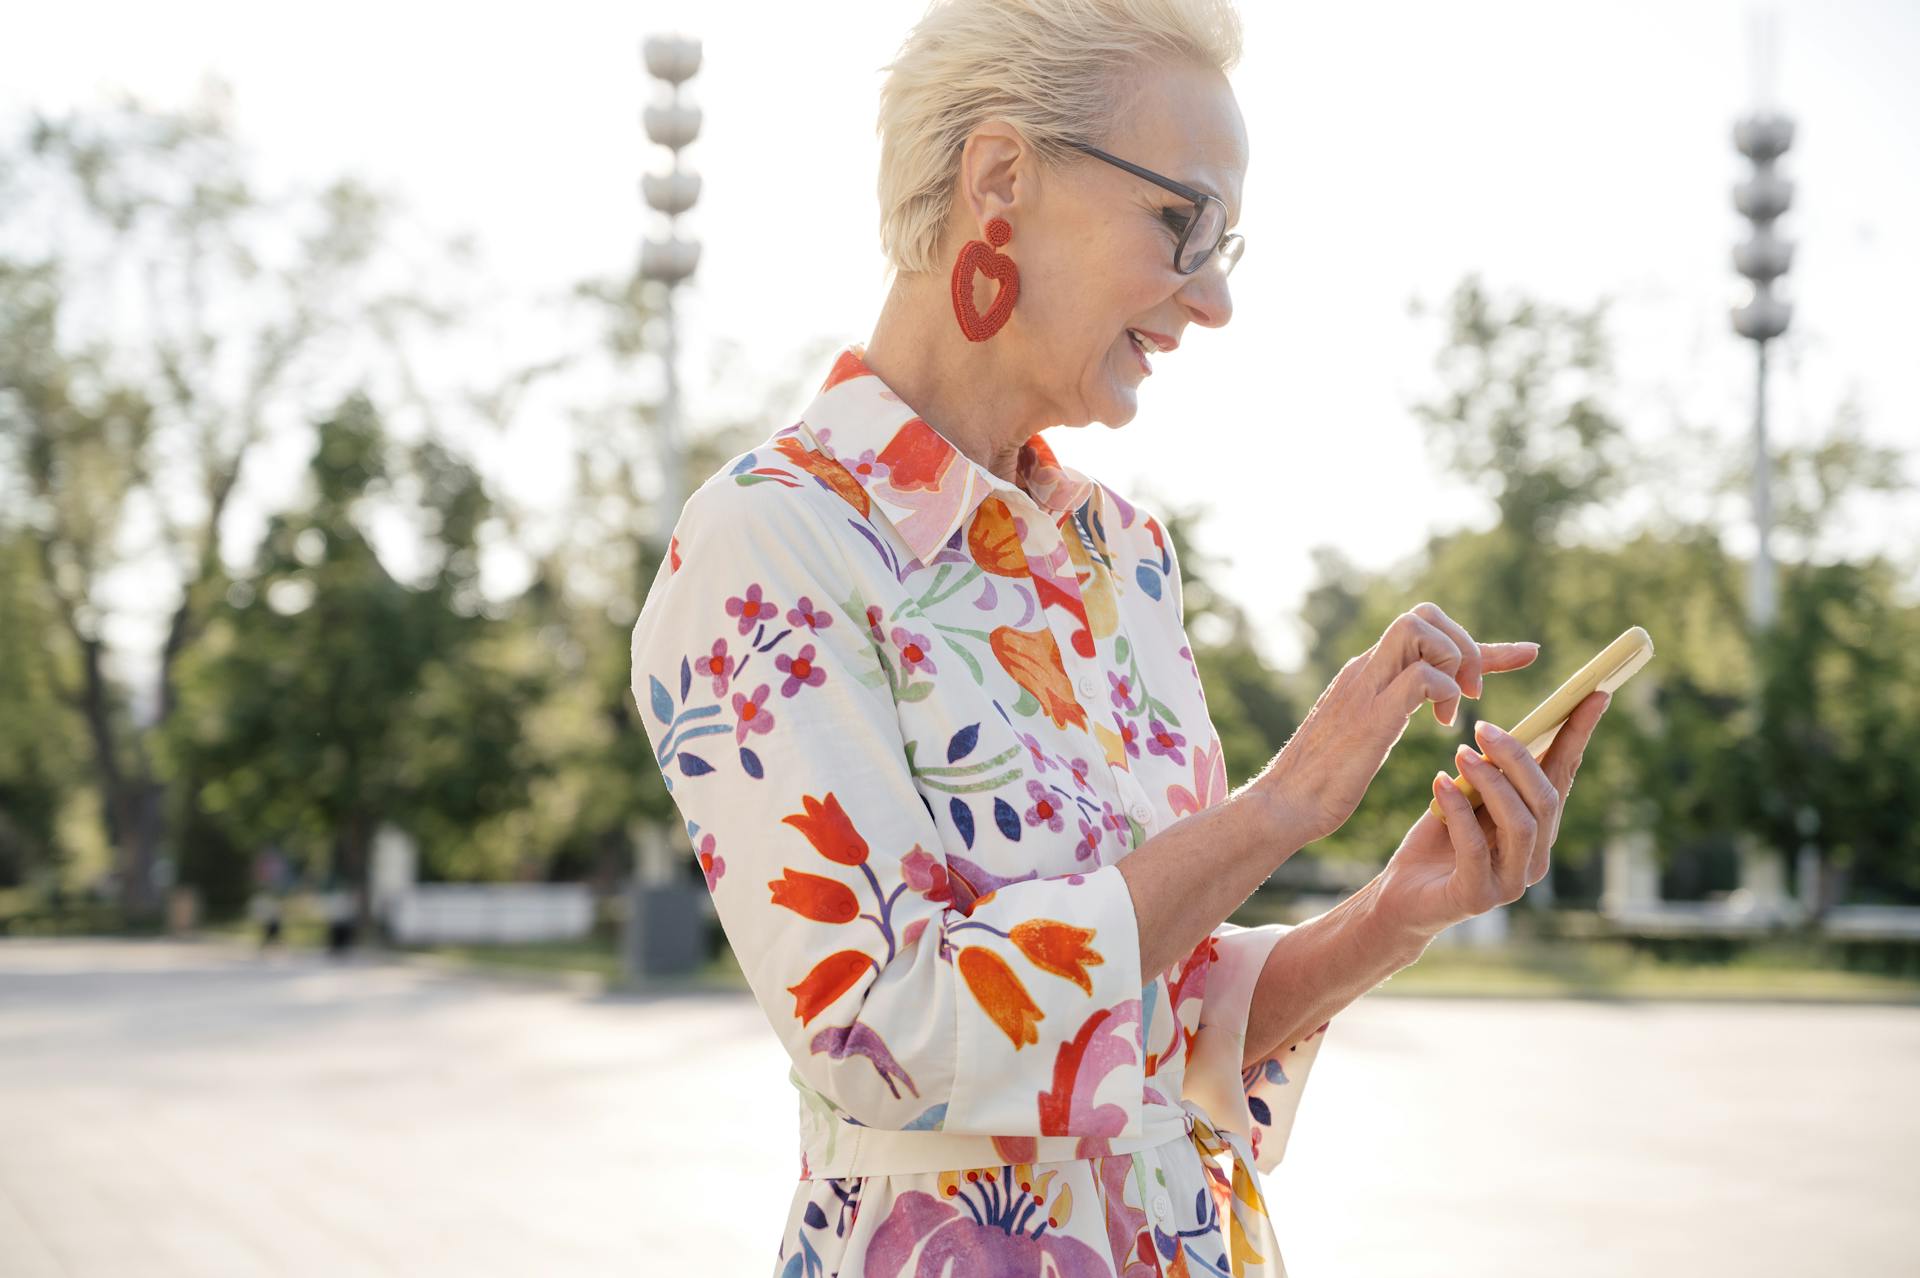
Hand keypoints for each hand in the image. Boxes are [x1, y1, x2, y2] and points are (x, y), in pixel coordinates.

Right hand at [1256, 603, 1539, 845]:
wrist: (1283, 807)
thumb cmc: (1320, 784)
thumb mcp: (1362, 735)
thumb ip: (1386, 710)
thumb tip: (1414, 705)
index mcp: (1366, 675)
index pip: (1426, 632)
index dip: (1481, 642)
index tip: (1526, 654)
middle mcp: (1366, 670)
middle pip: (1423, 613)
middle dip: (1465, 643)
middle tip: (1474, 692)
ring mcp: (1365, 687)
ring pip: (1420, 627)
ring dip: (1455, 660)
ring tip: (1459, 704)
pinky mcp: (1371, 715)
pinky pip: (1421, 675)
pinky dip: (1443, 692)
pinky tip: (1441, 724)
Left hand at [1375, 687, 1613, 938]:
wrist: (1399, 899)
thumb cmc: (1436, 844)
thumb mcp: (1466, 800)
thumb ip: (1491, 778)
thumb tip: (1506, 733)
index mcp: (1537, 831)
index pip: (1563, 778)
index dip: (1577, 737)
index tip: (1592, 694)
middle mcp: (1533, 859)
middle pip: (1545, 800)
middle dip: (1519, 758)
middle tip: (1484, 727)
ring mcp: (1510, 882)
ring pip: (1521, 823)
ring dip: (1492, 782)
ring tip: (1461, 753)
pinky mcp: (1477, 897)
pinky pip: (1475, 847)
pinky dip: (1458, 811)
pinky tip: (1439, 784)